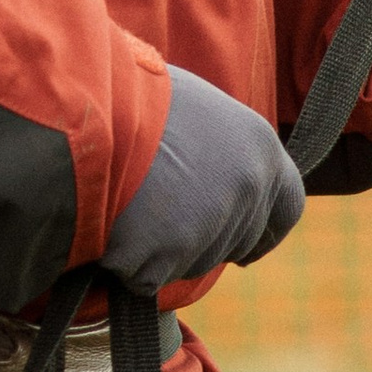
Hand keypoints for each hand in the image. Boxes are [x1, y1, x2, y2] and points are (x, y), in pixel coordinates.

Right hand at [102, 67, 306, 295]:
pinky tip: (111, 225)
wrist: (83, 104)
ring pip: (190, 263)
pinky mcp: (166, 254)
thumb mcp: (197, 108)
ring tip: (129, 203)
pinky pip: (147, 278)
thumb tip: (219, 177)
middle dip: (200, 238)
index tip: (246, 250)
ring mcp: (210, 223)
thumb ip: (223, 148)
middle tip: (158, 208)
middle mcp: (247, 187)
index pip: (288, 209)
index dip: (266, 232)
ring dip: (160, 248)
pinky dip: (125, 263)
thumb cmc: (130, 94)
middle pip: (234, 242)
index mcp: (260, 146)